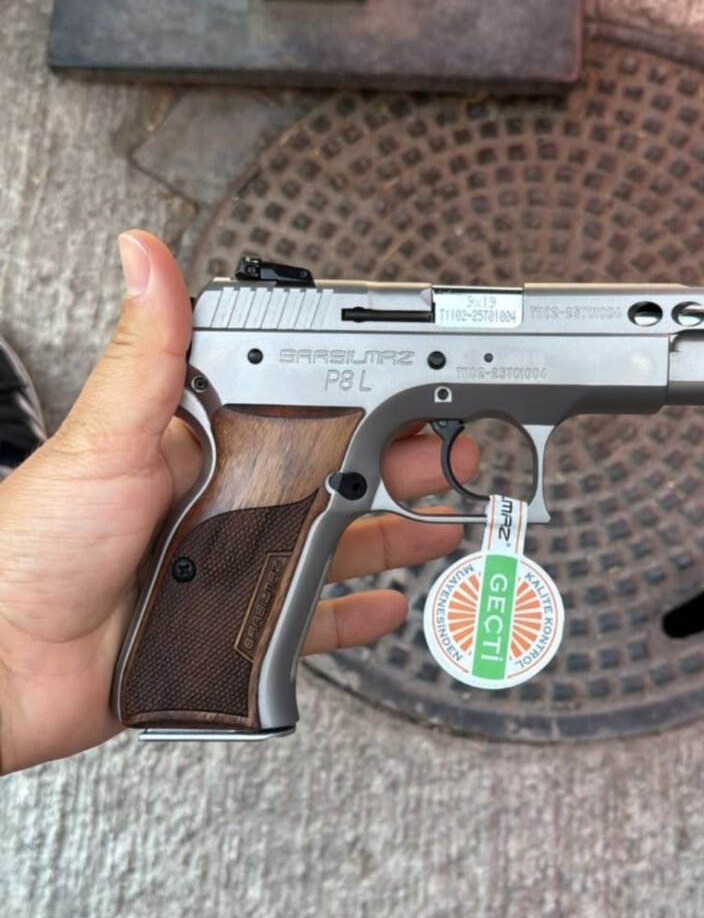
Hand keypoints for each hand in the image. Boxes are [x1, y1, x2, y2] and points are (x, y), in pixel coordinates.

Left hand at [0, 232, 476, 773]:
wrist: (2, 663)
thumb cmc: (29, 548)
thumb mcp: (103, 439)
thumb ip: (144, 354)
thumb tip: (144, 254)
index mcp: (190, 442)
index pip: (286, 406)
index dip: (348, 396)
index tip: (402, 382)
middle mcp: (213, 501)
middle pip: (323, 476)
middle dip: (390, 462)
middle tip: (445, 452)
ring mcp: (223, 567)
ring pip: (324, 545)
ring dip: (385, 532)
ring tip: (435, 518)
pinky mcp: (223, 630)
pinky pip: (304, 623)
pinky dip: (349, 614)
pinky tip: (386, 601)